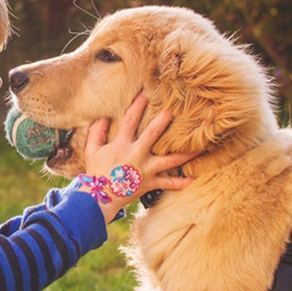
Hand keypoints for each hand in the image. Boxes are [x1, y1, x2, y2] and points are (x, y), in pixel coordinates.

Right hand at [78, 93, 196, 220]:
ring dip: (185, 153)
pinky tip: (194, 177)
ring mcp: (146, 170)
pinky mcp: (151, 184)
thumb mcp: (92, 150)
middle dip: (164, 121)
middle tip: (175, 110)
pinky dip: (182, 182)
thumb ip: (96, 132)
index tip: (146, 93)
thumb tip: (104, 116)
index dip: (138, 105)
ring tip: (199, 146)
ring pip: (170, 160)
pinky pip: (169, 184)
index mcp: (121, 144)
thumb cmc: (96, 171)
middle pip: (153, 134)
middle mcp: (136, 155)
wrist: (100, 197)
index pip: (130, 120)